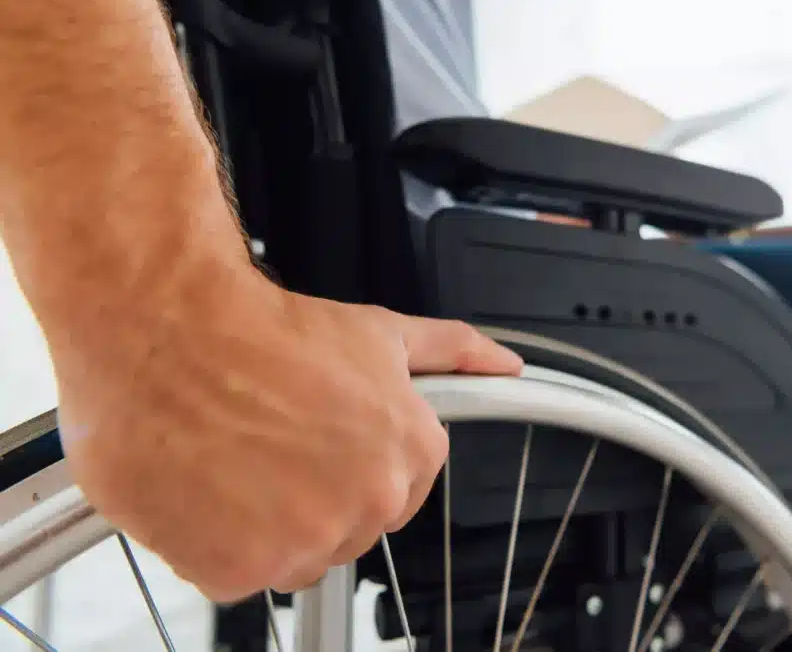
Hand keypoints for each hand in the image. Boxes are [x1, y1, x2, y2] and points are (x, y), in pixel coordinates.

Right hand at [51, 260, 522, 601]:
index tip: (320, 445)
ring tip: (234, 458)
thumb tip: (507, 365)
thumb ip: (454, 352)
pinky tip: (205, 486)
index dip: (351, 466)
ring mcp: (304, 542)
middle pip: (345, 527)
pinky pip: (237, 574)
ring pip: (294, 556)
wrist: (170, 332)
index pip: (395, 493)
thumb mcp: (380, 331)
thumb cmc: (264, 332)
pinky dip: (215, 542)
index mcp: (409, 456)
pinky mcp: (238, 570)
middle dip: (312, 496)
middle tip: (270, 444)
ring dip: (267, 524)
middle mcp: (367, 504)